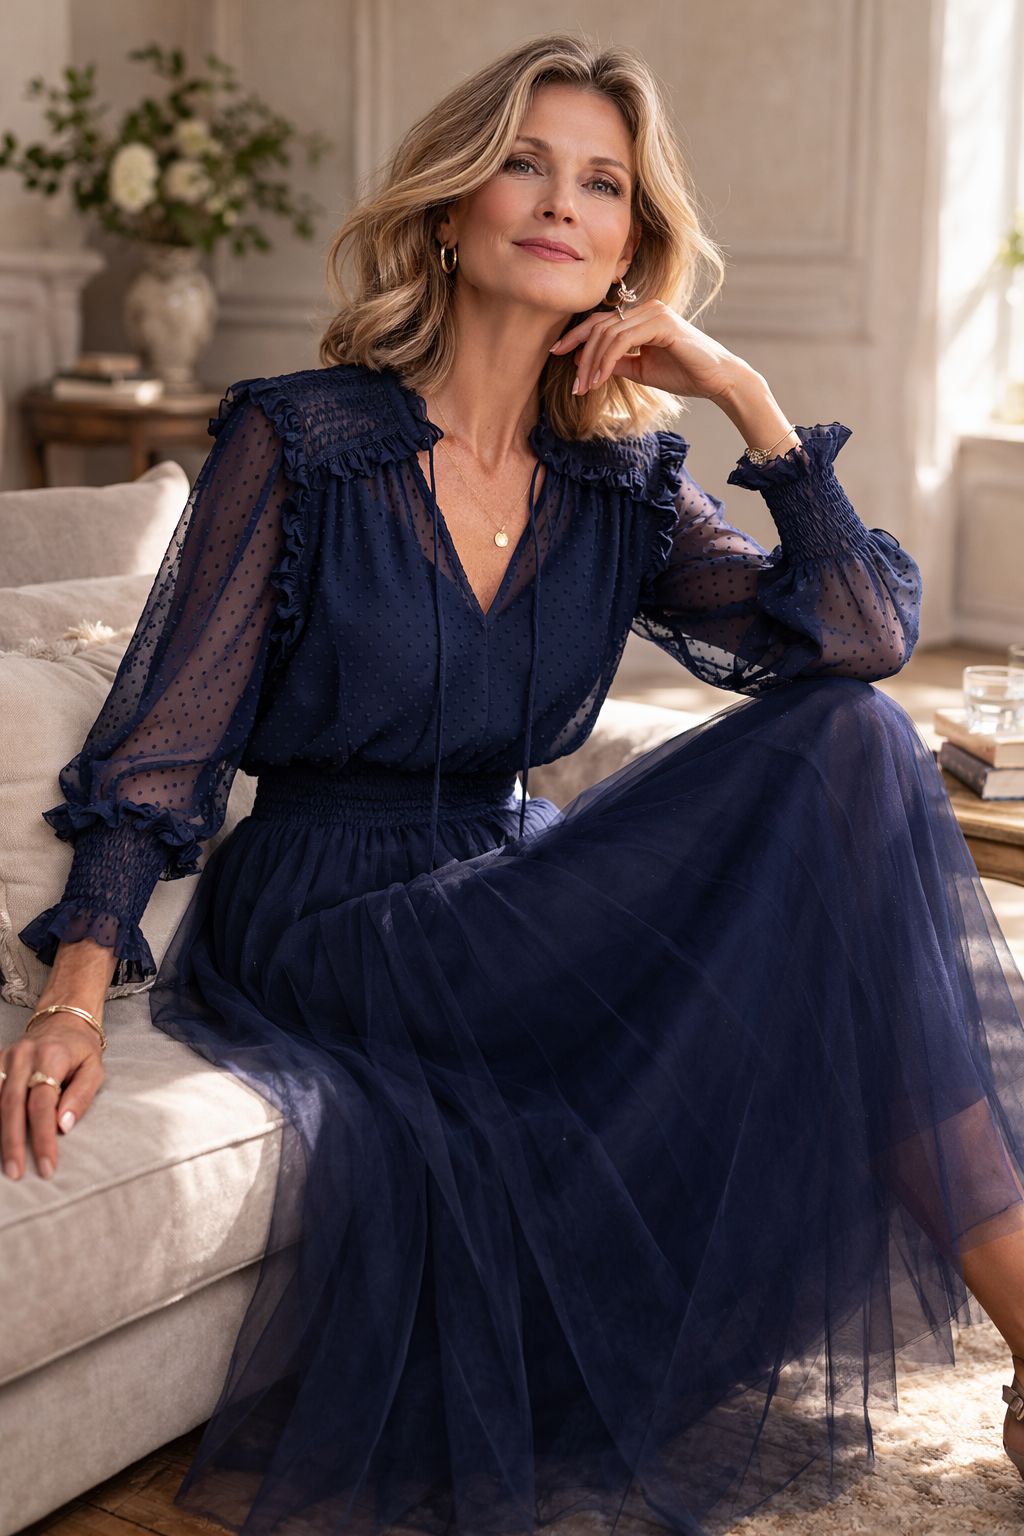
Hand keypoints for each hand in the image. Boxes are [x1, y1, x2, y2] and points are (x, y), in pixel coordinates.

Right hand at [0, 1013, 105, 1179]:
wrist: (63, 1020)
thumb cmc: (81, 1051)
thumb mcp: (94, 1069)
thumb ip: (81, 1096)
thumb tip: (64, 1126)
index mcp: (52, 1056)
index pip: (43, 1104)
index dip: (44, 1137)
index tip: (47, 1166)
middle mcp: (24, 1055)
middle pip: (12, 1105)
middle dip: (13, 1142)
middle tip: (16, 1172)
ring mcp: (6, 1057)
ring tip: (4, 1162)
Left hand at [549, 299, 754, 401]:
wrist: (717, 381)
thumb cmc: (684, 374)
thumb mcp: (640, 370)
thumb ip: (617, 363)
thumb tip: (587, 364)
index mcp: (641, 317)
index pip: (600, 322)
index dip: (576, 336)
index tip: (556, 353)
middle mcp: (647, 308)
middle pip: (599, 327)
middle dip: (581, 356)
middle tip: (574, 385)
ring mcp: (654, 313)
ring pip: (608, 334)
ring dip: (592, 363)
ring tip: (586, 387)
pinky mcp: (661, 323)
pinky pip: (622, 340)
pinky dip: (607, 360)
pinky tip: (600, 380)